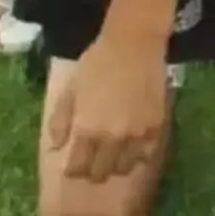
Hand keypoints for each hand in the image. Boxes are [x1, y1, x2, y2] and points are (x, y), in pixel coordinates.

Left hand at [47, 34, 168, 183]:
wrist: (135, 42)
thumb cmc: (98, 61)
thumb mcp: (71, 89)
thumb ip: (61, 121)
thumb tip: (58, 147)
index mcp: (87, 128)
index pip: (77, 168)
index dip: (73, 169)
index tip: (73, 164)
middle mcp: (112, 136)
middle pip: (100, 173)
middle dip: (93, 171)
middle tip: (93, 160)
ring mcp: (137, 132)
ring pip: (125, 168)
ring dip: (116, 165)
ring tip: (114, 154)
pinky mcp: (156, 124)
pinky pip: (147, 153)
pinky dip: (138, 155)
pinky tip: (133, 146)